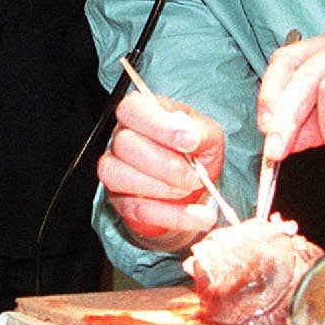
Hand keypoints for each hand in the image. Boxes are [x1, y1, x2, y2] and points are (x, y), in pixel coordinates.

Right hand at [96, 90, 227, 252]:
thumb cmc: (197, 154)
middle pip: (124, 143)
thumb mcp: (208, 136)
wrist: (197, 189)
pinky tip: (197, 216)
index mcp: (142, 113)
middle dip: (164, 164)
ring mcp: (116, 170)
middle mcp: (122, 138)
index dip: (158, 125)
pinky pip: (137, 209)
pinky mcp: (122, 201)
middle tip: (195, 176)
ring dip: (161, 188)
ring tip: (190, 191)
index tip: (189, 142)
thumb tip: (189, 135)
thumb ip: (200, 132)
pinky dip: (172, 216)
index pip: (132, 108)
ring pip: (117, 175)